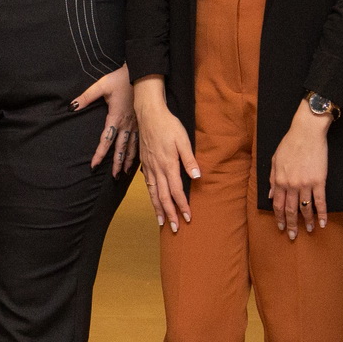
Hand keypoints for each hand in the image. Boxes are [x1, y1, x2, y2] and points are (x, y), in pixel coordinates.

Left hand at [75, 64, 136, 173]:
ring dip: (128, 160)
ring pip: (132, 147)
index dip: (100, 154)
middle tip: (113, 176)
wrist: (142, 74)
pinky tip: (138, 159)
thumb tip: (71, 106)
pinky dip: (138, 152)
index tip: (94, 165)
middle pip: (120, 148)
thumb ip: (86, 97)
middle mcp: (127, 124)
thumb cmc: (121, 79)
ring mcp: (136, 124)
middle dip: (117, 163)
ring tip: (125, 172)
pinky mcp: (142, 122)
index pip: (105, 140)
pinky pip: (140, 141)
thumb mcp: (101, 85)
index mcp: (115, 117)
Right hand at [133, 78, 198, 229]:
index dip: (182, 206)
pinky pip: (148, 185)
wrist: (148, 114)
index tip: (188, 218)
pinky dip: (151, 196)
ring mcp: (149, 167)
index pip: (176, 191)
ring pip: (153, 193)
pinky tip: (154, 200)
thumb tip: (197, 177)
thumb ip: (189, 160)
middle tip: (175, 228)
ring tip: (162, 222)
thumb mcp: (183, 140)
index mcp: (168, 164)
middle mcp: (157, 169)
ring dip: (158, 209)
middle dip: (170, 213)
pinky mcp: (145, 163)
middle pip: (163, 197)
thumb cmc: (168, 125)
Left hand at [270, 101, 330, 239]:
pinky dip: (321, 213)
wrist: (306, 133)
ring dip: (307, 222)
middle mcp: (291, 185)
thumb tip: (271, 195)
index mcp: (279, 180)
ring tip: (309, 231)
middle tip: (292, 236)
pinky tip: (323, 222)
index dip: (279, 217)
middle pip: (290, 210)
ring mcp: (305, 184)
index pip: (278, 204)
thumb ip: (272, 179)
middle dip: (291, 225)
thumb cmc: (290, 144)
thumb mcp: (275, 160)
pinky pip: (320, 201)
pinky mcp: (319, 181)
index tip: (280, 227)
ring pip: (305, 208)